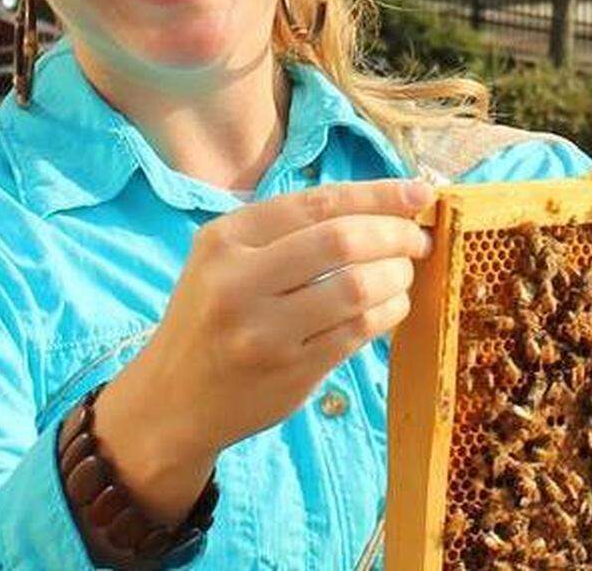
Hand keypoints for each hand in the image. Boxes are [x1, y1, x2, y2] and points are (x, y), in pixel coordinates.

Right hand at [134, 178, 434, 447]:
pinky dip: (388, 312)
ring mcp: (264, 332)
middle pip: (341, 240)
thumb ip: (285, 230)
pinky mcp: (289, 373)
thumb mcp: (223, 258)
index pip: (316, 203)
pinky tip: (392, 304)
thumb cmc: (211, 314)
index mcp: (224, 239)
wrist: (173, 398)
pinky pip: (357, 332)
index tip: (418, 193)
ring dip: (396, 275)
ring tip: (404, 272)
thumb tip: (378, 202)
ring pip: (356, 288)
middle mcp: (238, 281)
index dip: (376, 194)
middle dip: (394, 234)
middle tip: (417, 238)